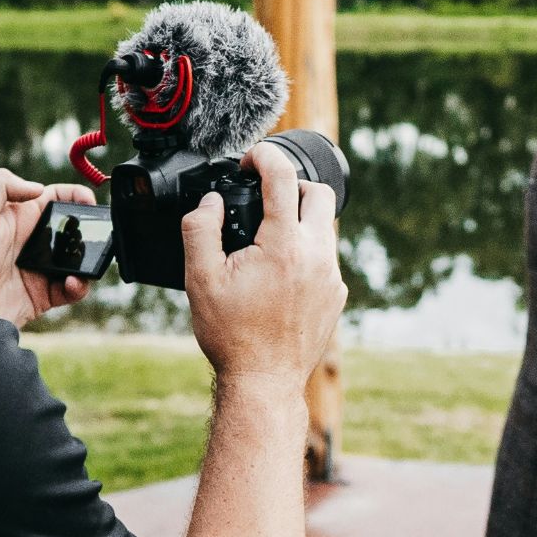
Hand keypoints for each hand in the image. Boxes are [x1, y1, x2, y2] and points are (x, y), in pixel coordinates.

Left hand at [0, 169, 94, 326]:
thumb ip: (3, 185)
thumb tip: (38, 189)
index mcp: (18, 218)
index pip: (54, 200)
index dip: (74, 197)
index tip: (90, 201)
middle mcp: (30, 243)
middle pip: (69, 231)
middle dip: (87, 230)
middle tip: (96, 234)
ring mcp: (36, 271)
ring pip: (75, 261)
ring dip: (87, 260)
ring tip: (86, 263)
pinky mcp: (40, 297)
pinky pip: (69, 291)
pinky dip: (78, 286)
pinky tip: (72, 282)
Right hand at [181, 142, 345, 386]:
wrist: (264, 380)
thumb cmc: (231, 334)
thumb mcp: (200, 279)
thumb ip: (200, 229)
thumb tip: (210, 201)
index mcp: (283, 245)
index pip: (282, 176)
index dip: (264, 156)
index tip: (250, 160)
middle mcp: (316, 255)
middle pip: (318, 193)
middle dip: (291, 184)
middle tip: (264, 196)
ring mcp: (331, 275)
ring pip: (325, 226)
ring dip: (299, 220)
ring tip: (267, 238)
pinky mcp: (337, 294)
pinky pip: (326, 256)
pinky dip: (306, 250)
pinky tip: (280, 272)